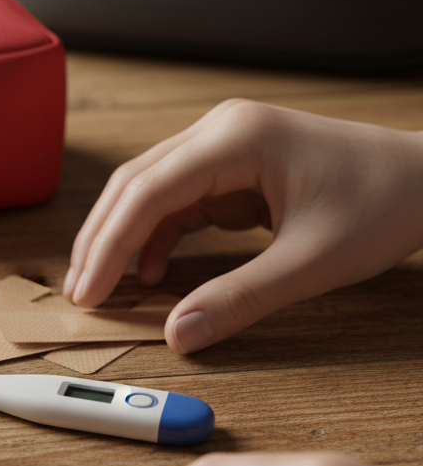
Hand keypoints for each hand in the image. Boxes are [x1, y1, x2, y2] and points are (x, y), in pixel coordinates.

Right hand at [62, 100, 422, 352]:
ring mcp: (223, 147)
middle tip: (81, 292)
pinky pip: (177, 202)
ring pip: (148, 192)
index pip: (147, 191)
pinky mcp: (231, 169)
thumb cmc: (384, 203)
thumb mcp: (311, 262)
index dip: (109, 245)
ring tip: (101, 286)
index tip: (88, 290)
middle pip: (135, 185)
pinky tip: (153, 273)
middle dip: (102, 241)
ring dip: (123, 239)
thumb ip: (240, 299)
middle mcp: (220, 132)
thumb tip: (178, 334)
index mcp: (236, 139)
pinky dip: (158, 238)